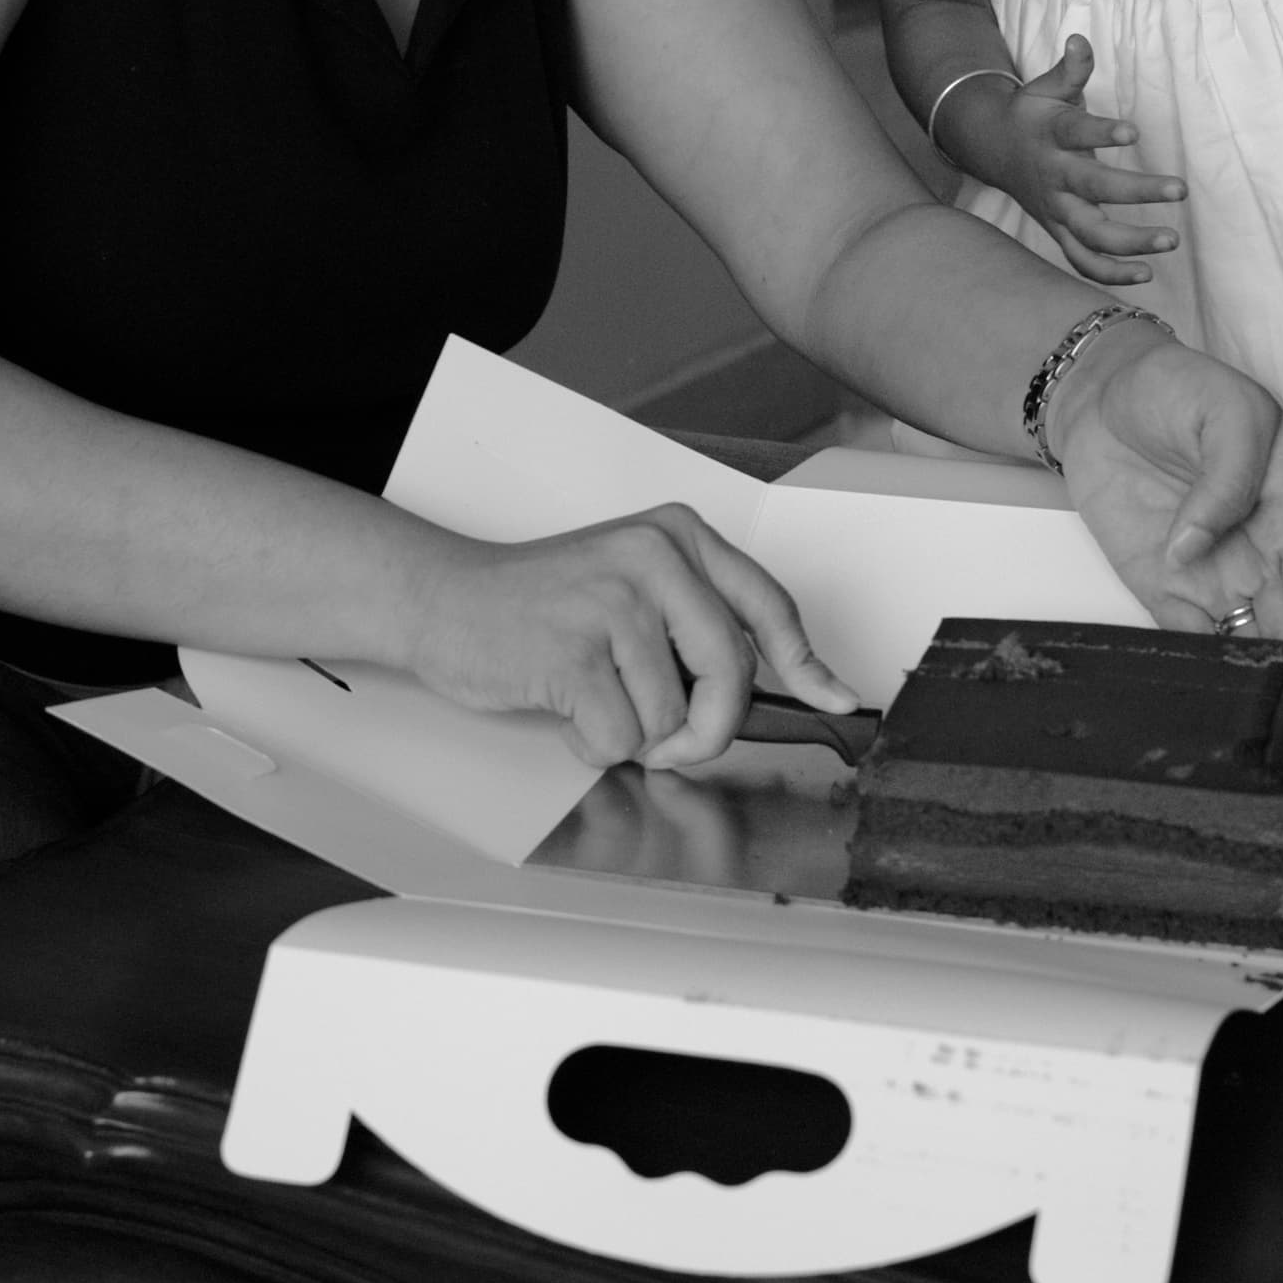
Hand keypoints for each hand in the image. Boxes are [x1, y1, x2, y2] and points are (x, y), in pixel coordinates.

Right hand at [393, 505, 854, 771]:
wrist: (444, 600)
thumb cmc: (541, 607)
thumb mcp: (632, 588)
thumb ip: (695, 626)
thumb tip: (770, 688)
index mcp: (678, 537)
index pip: (768, 605)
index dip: (808, 663)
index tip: (838, 697)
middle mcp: (654, 558)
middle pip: (731, 673)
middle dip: (709, 729)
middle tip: (674, 742)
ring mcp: (613, 600)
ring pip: (671, 715)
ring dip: (634, 735)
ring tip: (592, 700)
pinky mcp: (574, 650)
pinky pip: (620, 735)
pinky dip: (594, 744)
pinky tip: (566, 710)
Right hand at [946, 36, 1185, 288]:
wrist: (992, 149)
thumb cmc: (1033, 114)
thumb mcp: (1044, 87)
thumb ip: (1070, 70)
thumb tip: (1080, 40)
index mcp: (1051, 135)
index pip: (1076, 133)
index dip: (1102, 134)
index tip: (1133, 132)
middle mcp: (1053, 177)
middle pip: (1093, 189)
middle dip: (1137, 192)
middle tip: (1180, 188)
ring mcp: (1055, 210)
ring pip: (1090, 235)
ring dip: (1130, 243)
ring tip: (1171, 240)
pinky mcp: (1058, 232)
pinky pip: (1082, 261)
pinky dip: (1110, 274)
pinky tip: (1147, 276)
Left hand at [1046, 324, 1282, 680]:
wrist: (1099, 393)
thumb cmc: (1178, 388)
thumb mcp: (1227, 411)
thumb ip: (1226, 476)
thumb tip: (1197, 548)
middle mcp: (1261, 557)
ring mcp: (1212, 578)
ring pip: (1251, 651)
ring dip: (1269, 699)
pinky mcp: (1161, 590)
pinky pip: (1189, 644)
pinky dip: (1204, 682)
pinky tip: (1219, 722)